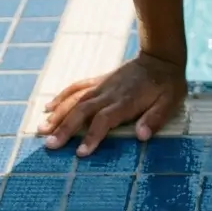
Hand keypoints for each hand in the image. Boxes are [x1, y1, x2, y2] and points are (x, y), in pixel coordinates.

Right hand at [39, 53, 186, 156]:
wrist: (161, 57)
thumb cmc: (168, 85)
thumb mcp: (170, 102)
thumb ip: (156, 118)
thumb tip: (142, 136)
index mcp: (126, 101)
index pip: (105, 119)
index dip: (92, 136)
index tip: (80, 153)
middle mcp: (109, 93)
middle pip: (83, 110)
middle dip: (65, 127)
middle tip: (49, 145)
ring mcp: (102, 85)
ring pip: (75, 99)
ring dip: (58, 114)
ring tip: (41, 129)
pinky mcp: (99, 80)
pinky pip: (77, 87)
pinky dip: (61, 96)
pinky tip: (48, 107)